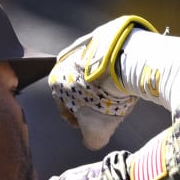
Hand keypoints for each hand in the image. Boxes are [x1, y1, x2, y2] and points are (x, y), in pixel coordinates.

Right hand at [48, 14, 158, 149]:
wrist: (123, 66)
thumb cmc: (102, 102)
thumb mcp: (95, 133)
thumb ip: (90, 142)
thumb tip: (92, 142)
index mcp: (55, 81)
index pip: (66, 109)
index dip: (81, 123)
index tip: (94, 128)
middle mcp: (64, 60)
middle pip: (79, 90)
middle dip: (92, 103)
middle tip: (109, 111)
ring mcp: (83, 45)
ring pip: (92, 75)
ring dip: (102, 87)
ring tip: (118, 96)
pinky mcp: (102, 37)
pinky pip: (106, 61)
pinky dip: (112, 71)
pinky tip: (123, 80)